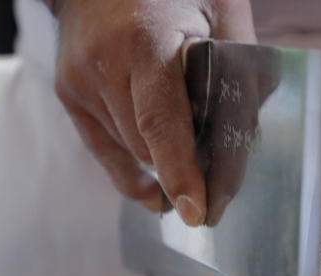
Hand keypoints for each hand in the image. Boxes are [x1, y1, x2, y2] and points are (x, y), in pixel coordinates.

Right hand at [49, 0, 255, 224]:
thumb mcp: (220, 9)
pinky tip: (156, 192)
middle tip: (215, 174)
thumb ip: (239, 65)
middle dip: (185, 164)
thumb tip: (251, 127)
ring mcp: (79, 81)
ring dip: (160, 159)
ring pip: (130, 150)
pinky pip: (105, 150)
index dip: (180, 171)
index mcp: (144, 41)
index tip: (197, 211)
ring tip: (189, 155)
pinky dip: (133, 172)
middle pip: (149, 145)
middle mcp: (103, 64)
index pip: (161, 121)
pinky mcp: (69, 93)